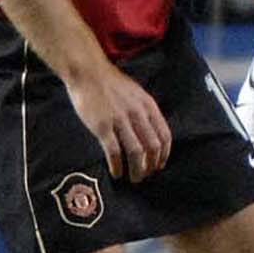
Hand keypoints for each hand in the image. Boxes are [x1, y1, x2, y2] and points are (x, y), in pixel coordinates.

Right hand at [67, 61, 171, 179]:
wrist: (89, 73)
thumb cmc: (112, 84)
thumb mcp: (137, 94)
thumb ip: (145, 111)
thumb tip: (151, 131)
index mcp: (149, 106)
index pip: (164, 135)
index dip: (164, 153)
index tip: (160, 165)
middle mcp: (138, 114)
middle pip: (152, 146)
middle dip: (152, 165)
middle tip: (146, 175)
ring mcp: (120, 120)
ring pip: (136, 152)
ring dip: (137, 169)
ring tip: (134, 179)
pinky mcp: (102, 126)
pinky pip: (114, 151)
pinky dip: (117, 165)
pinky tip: (117, 173)